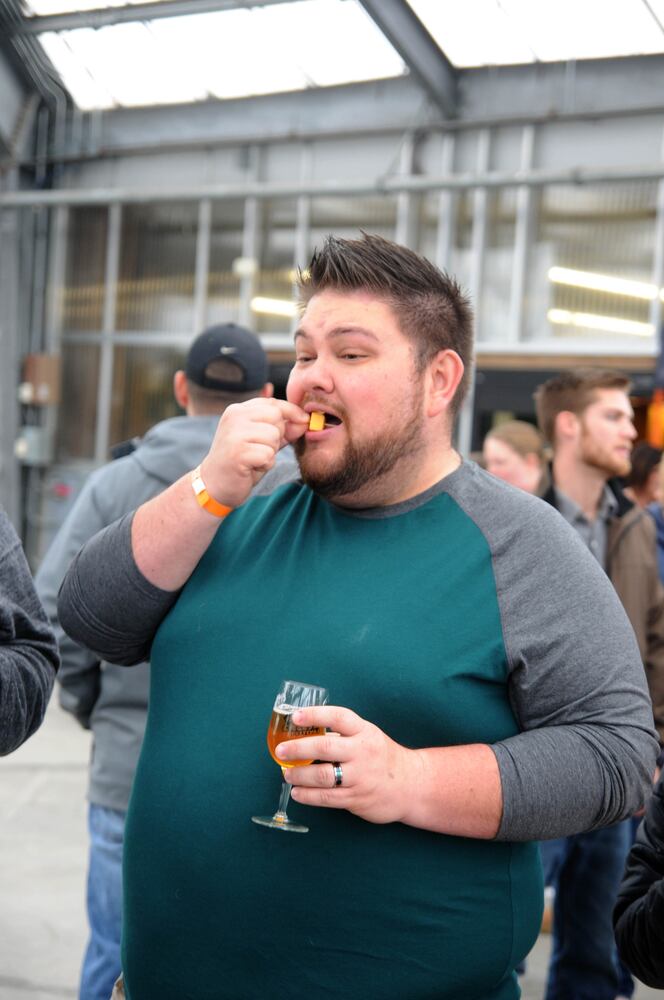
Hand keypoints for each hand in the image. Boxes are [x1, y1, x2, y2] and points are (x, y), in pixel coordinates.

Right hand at [200, 398, 307, 507]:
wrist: (215, 484)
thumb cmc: (241, 461)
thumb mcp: (263, 441)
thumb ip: (283, 430)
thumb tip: (306, 420)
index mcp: (238, 410)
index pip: (273, 403)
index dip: (292, 411)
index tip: (304, 420)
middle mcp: (234, 417)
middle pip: (276, 417)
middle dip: (278, 436)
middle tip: (261, 449)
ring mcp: (234, 434)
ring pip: (273, 436)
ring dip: (271, 452)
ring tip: (255, 459)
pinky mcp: (238, 453)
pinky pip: (268, 454)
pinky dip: (265, 464)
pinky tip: (252, 467)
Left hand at [276, 706, 415, 824]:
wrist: (411, 785)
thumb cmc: (381, 756)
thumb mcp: (367, 736)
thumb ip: (341, 734)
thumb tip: (305, 732)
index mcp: (364, 731)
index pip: (338, 717)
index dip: (316, 715)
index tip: (295, 717)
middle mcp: (363, 752)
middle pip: (325, 747)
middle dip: (298, 748)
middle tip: (280, 750)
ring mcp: (360, 777)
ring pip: (324, 776)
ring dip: (299, 775)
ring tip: (286, 773)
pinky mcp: (357, 799)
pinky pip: (327, 798)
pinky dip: (308, 795)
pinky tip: (297, 792)